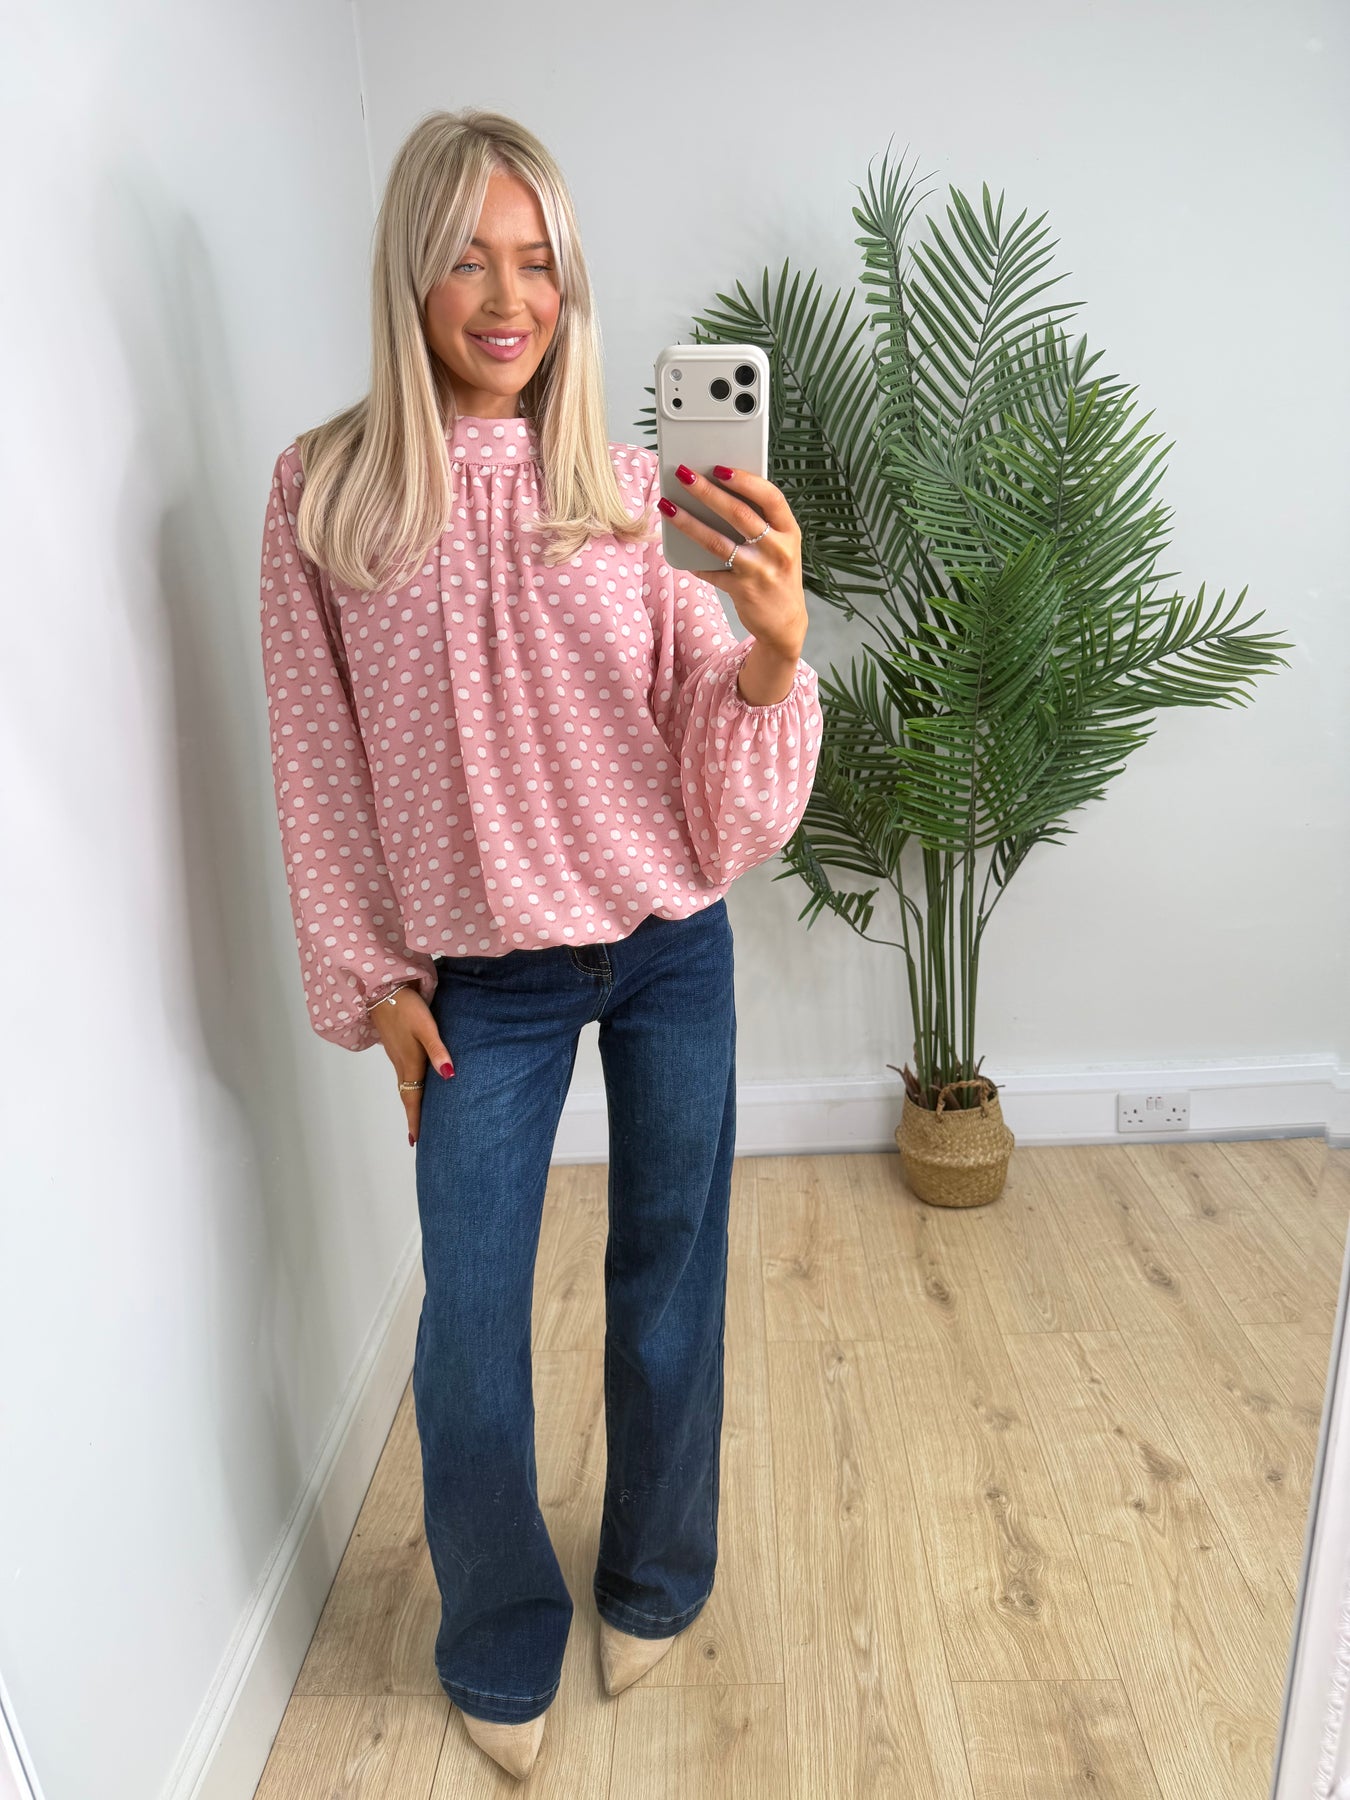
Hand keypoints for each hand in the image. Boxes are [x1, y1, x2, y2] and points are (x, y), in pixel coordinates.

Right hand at [368, 984, 453, 1145]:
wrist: (382, 989)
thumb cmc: (406, 1007)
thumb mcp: (426, 1028)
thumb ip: (438, 1051)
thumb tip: (450, 1076)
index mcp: (410, 1062)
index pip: (412, 1098)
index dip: (414, 1119)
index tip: (415, 1140)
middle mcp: (401, 1062)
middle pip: (407, 1094)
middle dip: (412, 1115)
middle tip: (416, 1134)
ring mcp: (396, 1053)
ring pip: (404, 1082)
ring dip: (410, 1100)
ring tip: (418, 1113)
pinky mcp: (396, 1044)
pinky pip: (403, 1071)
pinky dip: (409, 1083)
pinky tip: (415, 1080)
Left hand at [659, 462, 808, 659]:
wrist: (785, 623)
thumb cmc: (777, 573)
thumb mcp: (780, 545)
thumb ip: (760, 522)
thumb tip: (717, 492)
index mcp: (790, 531)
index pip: (770, 497)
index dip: (745, 480)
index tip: (719, 467)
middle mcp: (778, 550)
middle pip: (739, 514)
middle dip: (707, 492)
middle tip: (683, 474)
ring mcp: (760, 572)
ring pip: (718, 542)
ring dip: (689, 522)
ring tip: (667, 506)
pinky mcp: (743, 591)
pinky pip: (711, 572)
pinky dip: (694, 561)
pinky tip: (679, 551)